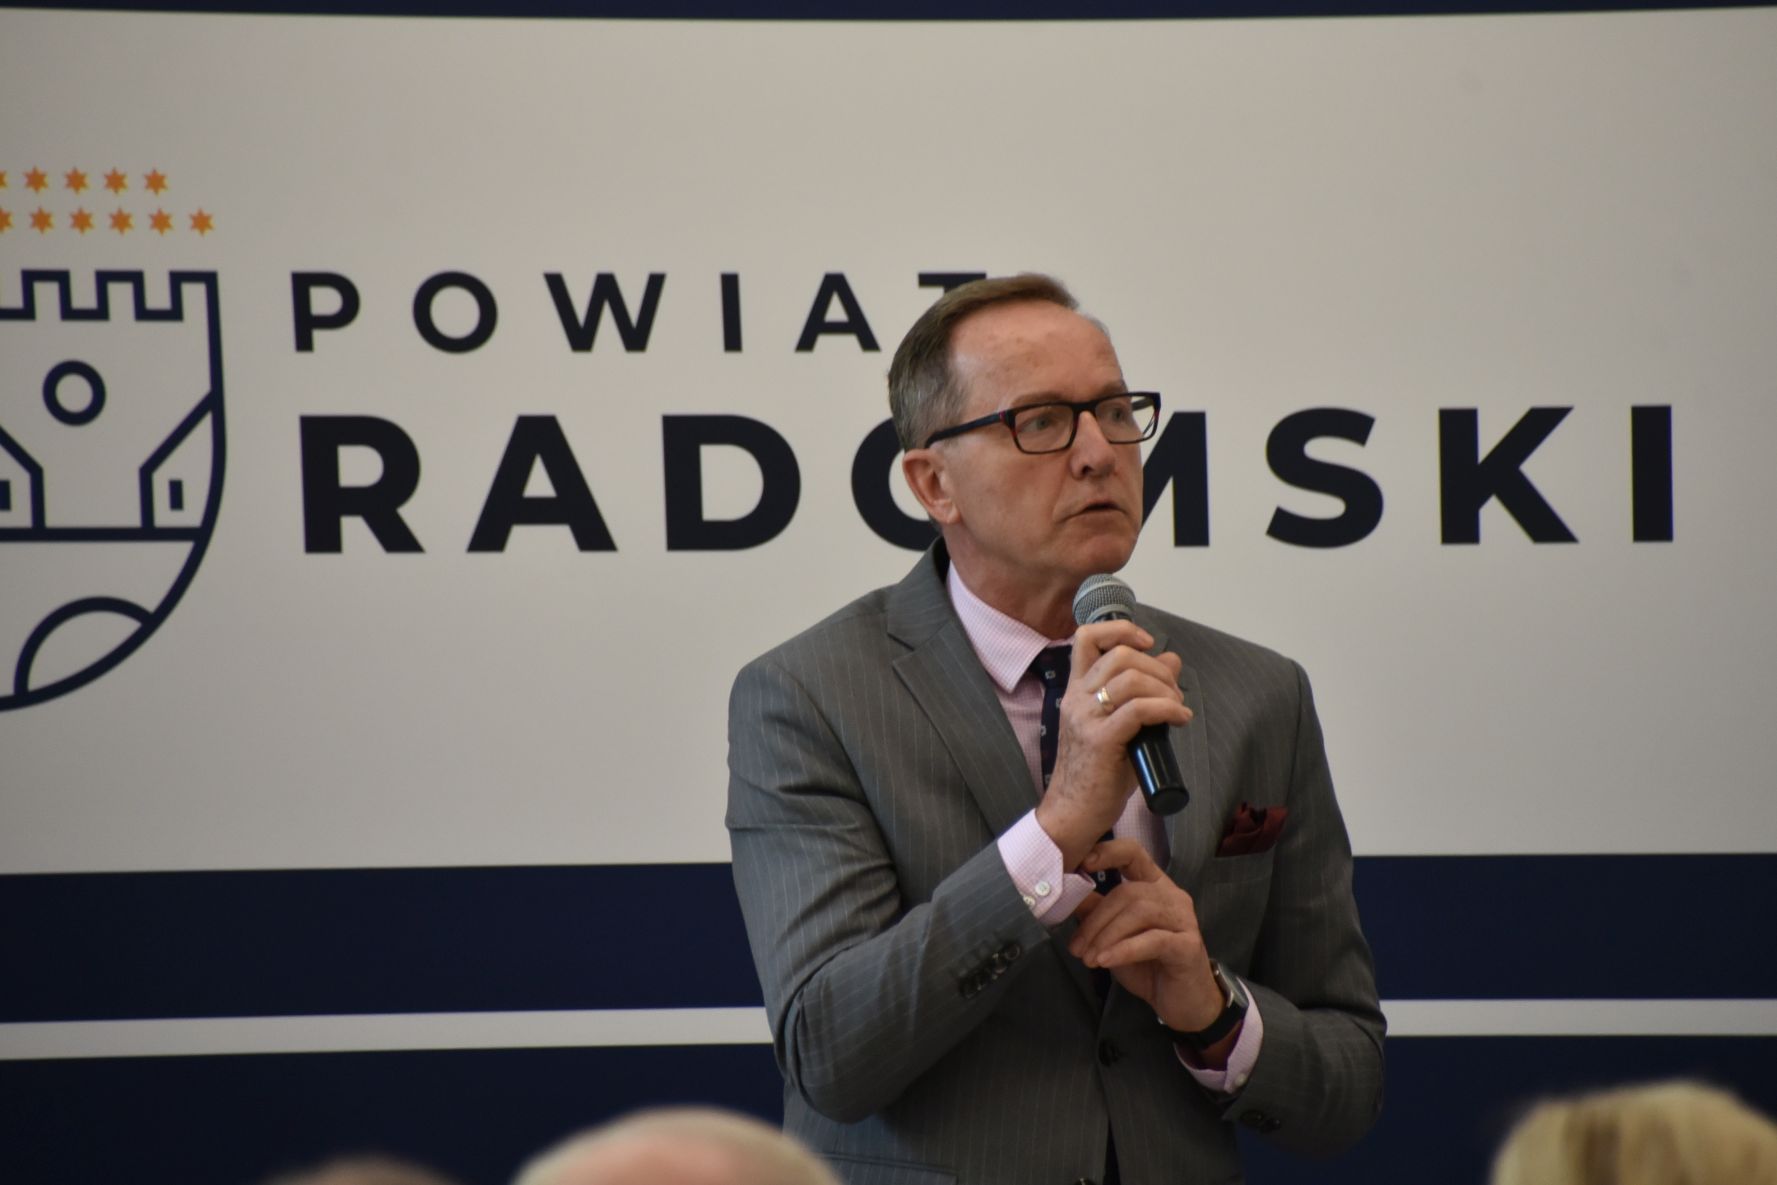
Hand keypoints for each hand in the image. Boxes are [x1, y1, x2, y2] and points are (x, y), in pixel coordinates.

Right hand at [1034, 621, 1192, 868]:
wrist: (1072, 814)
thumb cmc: (1097, 775)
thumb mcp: (1120, 727)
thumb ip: (1142, 694)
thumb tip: (1172, 660)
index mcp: (1075, 691)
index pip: (1086, 638)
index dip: (1121, 630)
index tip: (1148, 644)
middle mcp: (1076, 699)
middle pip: (1119, 655)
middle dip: (1157, 667)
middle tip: (1173, 692)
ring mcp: (1086, 719)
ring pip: (1130, 679)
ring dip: (1165, 689)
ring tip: (1177, 708)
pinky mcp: (1100, 741)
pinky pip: (1139, 710)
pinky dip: (1168, 709)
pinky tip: (1180, 720)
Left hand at [1067, 839, 1224, 1036]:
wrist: (1182, 1003)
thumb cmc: (1147, 966)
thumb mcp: (1113, 938)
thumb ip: (1095, 913)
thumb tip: (1065, 893)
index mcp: (1154, 886)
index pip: (1133, 853)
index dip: (1108, 852)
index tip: (1082, 862)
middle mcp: (1172, 896)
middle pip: (1127, 892)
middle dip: (1095, 919)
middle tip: (1077, 947)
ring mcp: (1184, 919)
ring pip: (1139, 912)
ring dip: (1106, 936)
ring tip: (1089, 959)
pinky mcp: (1188, 945)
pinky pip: (1152, 940)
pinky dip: (1124, 949)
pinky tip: (1105, 961)